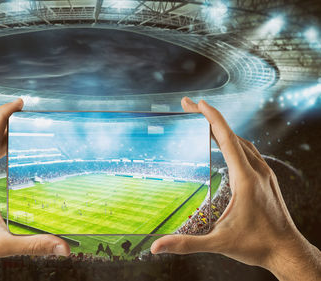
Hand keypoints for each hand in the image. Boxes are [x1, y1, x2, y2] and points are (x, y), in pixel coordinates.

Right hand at [150, 98, 320, 280]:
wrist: (287, 251)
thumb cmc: (257, 245)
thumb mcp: (218, 243)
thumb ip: (186, 243)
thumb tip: (157, 247)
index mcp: (246, 179)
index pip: (227, 139)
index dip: (211, 118)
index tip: (198, 103)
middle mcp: (257, 171)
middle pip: (232, 134)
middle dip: (209, 118)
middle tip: (189, 108)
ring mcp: (265, 173)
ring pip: (242, 142)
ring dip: (222, 129)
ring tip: (203, 124)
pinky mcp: (267, 179)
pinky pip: (249, 151)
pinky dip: (233, 142)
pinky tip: (225, 148)